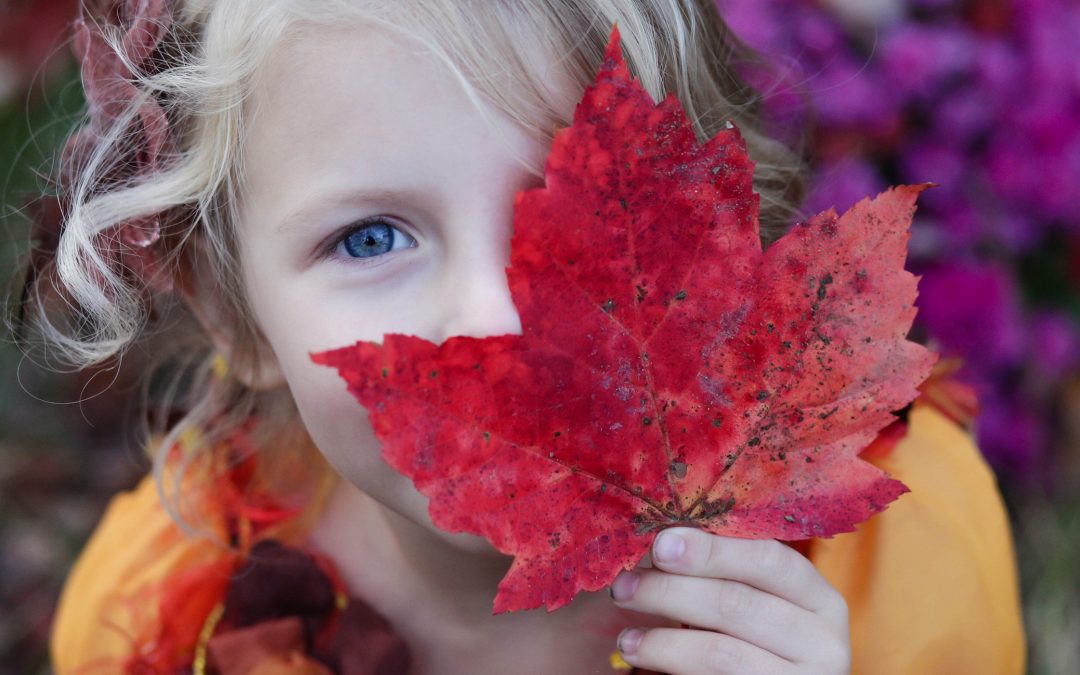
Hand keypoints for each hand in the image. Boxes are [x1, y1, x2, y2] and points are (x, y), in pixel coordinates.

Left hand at [609, 527, 850, 673]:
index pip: (769, 560)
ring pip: (721, 653)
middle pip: (737, 604)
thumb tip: (663, 538)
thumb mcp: (753, 602)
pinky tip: (641, 657)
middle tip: (622, 587)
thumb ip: (722, 570)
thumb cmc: (751, 640)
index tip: (660, 544)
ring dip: (662, 641)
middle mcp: (824, 642)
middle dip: (670, 591)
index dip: (712, 550)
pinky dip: (670, 666)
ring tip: (625, 638)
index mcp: (820, 599)